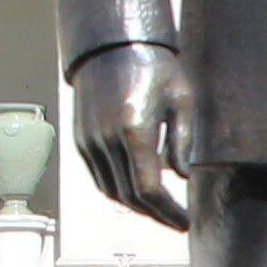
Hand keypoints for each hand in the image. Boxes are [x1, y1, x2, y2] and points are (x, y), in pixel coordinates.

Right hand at [71, 42, 195, 231]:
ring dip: (136, 207)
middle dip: (155, 215)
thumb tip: (181, 176)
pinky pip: (99, 178)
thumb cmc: (153, 66)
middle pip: (129, 197)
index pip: (149, 189)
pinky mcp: (81, 140)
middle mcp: (106, 140)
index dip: (168, 212)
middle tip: (176, 222)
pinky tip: (137, 192)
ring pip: (111, 192)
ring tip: (160, 210)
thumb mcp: (181, 98)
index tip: (185, 222)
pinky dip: (118, 192)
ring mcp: (89, 141)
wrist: (112, 44)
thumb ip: (182, 141)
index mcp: (133, 130)